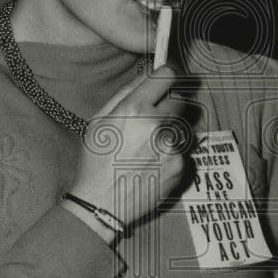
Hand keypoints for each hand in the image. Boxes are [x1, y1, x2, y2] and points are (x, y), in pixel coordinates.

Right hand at [66, 66, 190, 231]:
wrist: (103, 203)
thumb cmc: (96, 161)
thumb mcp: (99, 121)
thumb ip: (123, 94)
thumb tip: (144, 75)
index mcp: (134, 109)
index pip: (166, 76)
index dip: (166, 75)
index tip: (166, 78)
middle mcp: (157, 125)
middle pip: (179, 100)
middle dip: (168, 106)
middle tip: (152, 120)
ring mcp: (172, 147)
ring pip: (180, 127)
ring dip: (169, 133)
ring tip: (147, 150)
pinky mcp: (180, 166)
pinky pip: (181, 151)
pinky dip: (170, 155)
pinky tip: (152, 165)